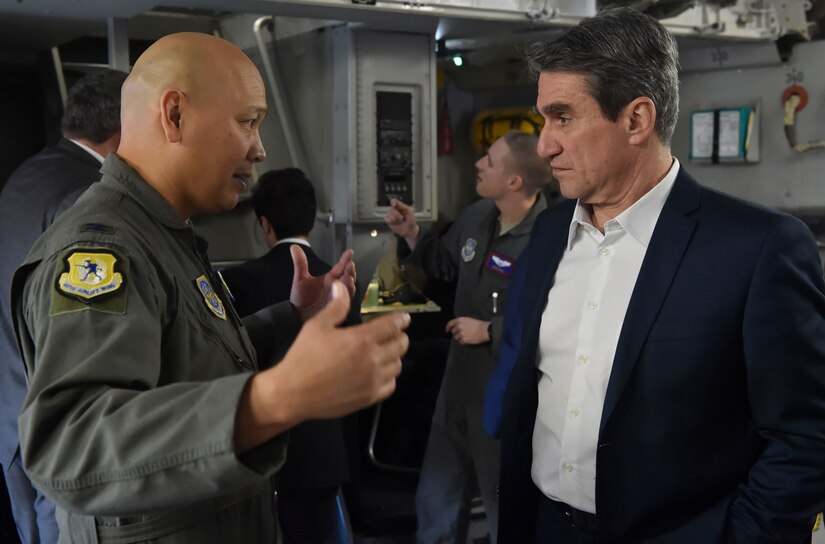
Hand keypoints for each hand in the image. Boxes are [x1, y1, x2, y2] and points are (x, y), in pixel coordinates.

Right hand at [235, 282, 409, 452]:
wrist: (294, 393)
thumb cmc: (304, 357)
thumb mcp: (317, 326)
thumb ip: (336, 307)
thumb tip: (341, 286)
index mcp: (361, 339)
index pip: (392, 326)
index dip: (401, 320)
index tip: (405, 318)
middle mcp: (372, 359)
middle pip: (400, 345)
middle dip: (400, 336)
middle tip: (394, 334)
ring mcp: (373, 381)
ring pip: (398, 365)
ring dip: (395, 356)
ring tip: (386, 353)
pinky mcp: (370, 398)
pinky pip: (391, 385)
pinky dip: (390, 377)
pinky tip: (380, 373)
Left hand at [289, 245, 355, 321]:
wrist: (295, 316)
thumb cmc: (300, 299)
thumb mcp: (300, 279)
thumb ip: (300, 263)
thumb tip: (294, 247)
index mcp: (329, 279)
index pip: (340, 267)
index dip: (345, 260)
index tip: (349, 252)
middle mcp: (335, 287)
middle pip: (348, 277)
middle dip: (350, 271)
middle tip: (350, 265)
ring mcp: (337, 297)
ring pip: (348, 289)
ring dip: (350, 283)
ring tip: (349, 277)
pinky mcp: (336, 308)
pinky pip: (344, 301)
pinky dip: (346, 295)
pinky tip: (345, 289)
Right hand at [384, 199, 418, 246]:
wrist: (409, 230)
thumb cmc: (410, 221)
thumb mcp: (409, 212)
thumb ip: (403, 206)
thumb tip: (397, 202)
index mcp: (399, 206)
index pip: (393, 201)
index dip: (393, 202)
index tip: (394, 205)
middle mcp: (394, 210)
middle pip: (391, 208)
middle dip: (397, 214)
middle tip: (402, 218)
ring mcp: (391, 215)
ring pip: (388, 214)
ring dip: (395, 218)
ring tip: (399, 221)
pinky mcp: (388, 221)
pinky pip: (386, 219)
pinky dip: (391, 221)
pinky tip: (395, 223)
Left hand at [446, 317, 489, 344]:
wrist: (484, 330)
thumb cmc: (478, 324)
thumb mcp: (468, 320)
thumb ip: (460, 322)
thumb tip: (455, 327)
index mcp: (460, 320)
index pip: (450, 324)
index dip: (447, 328)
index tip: (447, 331)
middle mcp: (459, 326)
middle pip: (453, 332)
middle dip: (456, 333)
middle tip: (462, 333)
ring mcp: (461, 333)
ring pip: (456, 337)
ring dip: (460, 338)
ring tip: (467, 336)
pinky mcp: (463, 339)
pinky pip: (460, 342)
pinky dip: (463, 342)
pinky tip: (468, 339)